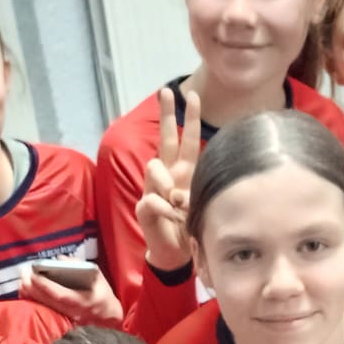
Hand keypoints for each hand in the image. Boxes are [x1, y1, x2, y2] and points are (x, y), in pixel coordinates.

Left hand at [18, 266, 123, 325]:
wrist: (109, 317)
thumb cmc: (102, 294)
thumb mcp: (97, 276)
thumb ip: (79, 266)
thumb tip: (59, 259)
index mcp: (83, 300)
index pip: (60, 295)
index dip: (46, 286)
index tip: (33, 275)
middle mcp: (73, 312)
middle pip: (48, 302)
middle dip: (33, 288)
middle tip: (23, 274)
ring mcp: (67, 319)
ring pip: (45, 308)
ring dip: (31, 295)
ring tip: (21, 282)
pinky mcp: (63, 321)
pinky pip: (45, 311)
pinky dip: (34, 302)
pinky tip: (26, 293)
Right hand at [135, 87, 201, 270]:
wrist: (174, 252)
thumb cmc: (189, 227)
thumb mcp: (200, 206)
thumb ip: (193, 193)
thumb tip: (179, 194)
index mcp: (183, 171)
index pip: (187, 140)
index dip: (190, 118)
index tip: (193, 95)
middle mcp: (168, 174)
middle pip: (166, 138)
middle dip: (167, 114)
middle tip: (166, 90)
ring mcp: (153, 188)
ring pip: (154, 166)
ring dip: (166, 183)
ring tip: (177, 202)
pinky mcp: (144, 207)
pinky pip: (153, 199)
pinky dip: (166, 209)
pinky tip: (172, 217)